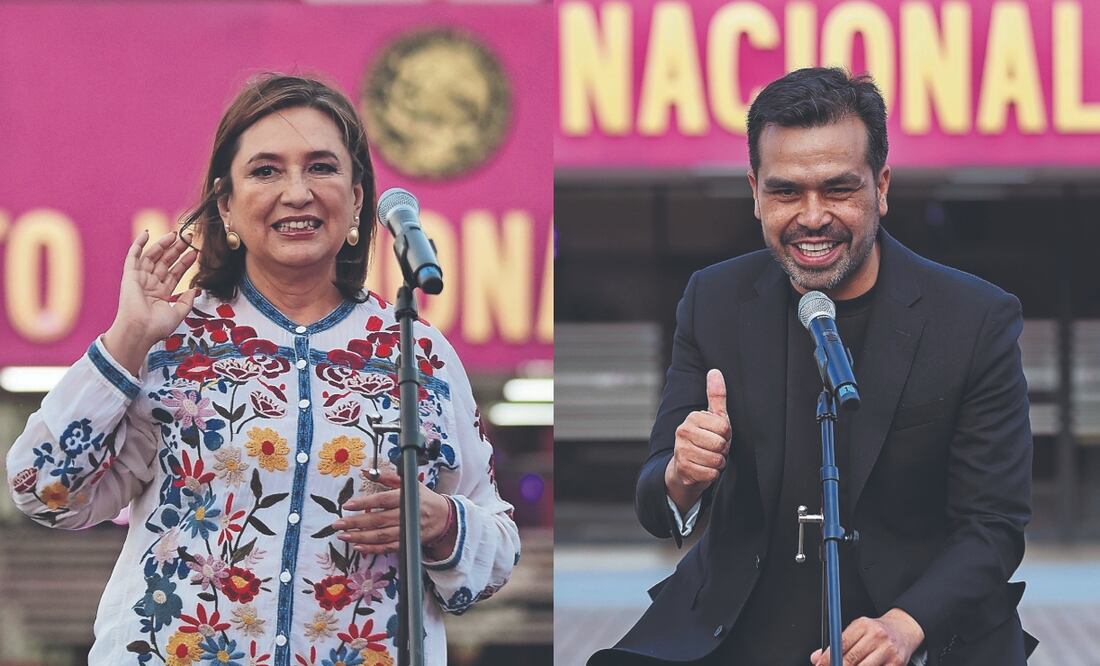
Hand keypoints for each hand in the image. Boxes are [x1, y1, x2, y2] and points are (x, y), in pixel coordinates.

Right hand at [103, 230, 198, 374]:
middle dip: (177, 250)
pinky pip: (133, 256)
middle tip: (188, 238)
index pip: (175, 273)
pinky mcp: (129, 275)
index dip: (185, 262)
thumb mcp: (178, 313)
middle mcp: (150, 284)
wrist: (140, 331)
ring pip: (153, 256)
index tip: (195, 252)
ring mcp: (140, 279)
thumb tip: (195, 290)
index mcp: (161, 293)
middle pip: (165, 262)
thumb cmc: (156, 327)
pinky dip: (138, 244)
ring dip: (163, 244)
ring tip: (176, 234)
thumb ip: (186, 301)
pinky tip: (146, 233)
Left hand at [333, 471, 455, 558]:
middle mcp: (406, 515)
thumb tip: (366, 471)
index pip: (382, 500)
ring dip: (361, 537)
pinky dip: (373, 549)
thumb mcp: (409, 483)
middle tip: (338, 523)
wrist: (445, 517)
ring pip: (381, 536)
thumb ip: (387, 477)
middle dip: (356, 522)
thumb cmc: (424, 498)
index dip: (364, 503)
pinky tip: (359, 547)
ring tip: (344, 535)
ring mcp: (407, 531)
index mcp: (406, 498)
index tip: (348, 504)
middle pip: (378, 520)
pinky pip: (388, 548)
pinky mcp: (408, 542)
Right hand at [665, 369, 731, 512]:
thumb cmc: (705, 440)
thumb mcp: (714, 418)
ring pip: (715, 459)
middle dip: (722, 450)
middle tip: (713, 449)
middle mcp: (682, 431)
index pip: (724, 428)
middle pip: (720, 444)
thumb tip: (715, 370)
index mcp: (692, 417)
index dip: (726, 435)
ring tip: (709, 459)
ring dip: (717, 463)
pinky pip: (710, 474)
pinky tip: (704, 470)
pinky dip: (711, 475)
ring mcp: (680, 450)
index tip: (717, 436)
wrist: (686, 468)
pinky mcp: (682, 468)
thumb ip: (716, 396)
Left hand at [810, 609, 924, 665]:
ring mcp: (888, 651)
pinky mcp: (897, 663)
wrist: (904, 630)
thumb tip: (817, 657)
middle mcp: (877, 636)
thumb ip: (838, 643)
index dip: (828, 657)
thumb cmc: (878, 630)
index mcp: (864, 625)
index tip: (820, 664)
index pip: (841, 643)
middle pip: (852, 658)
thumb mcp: (857, 629)